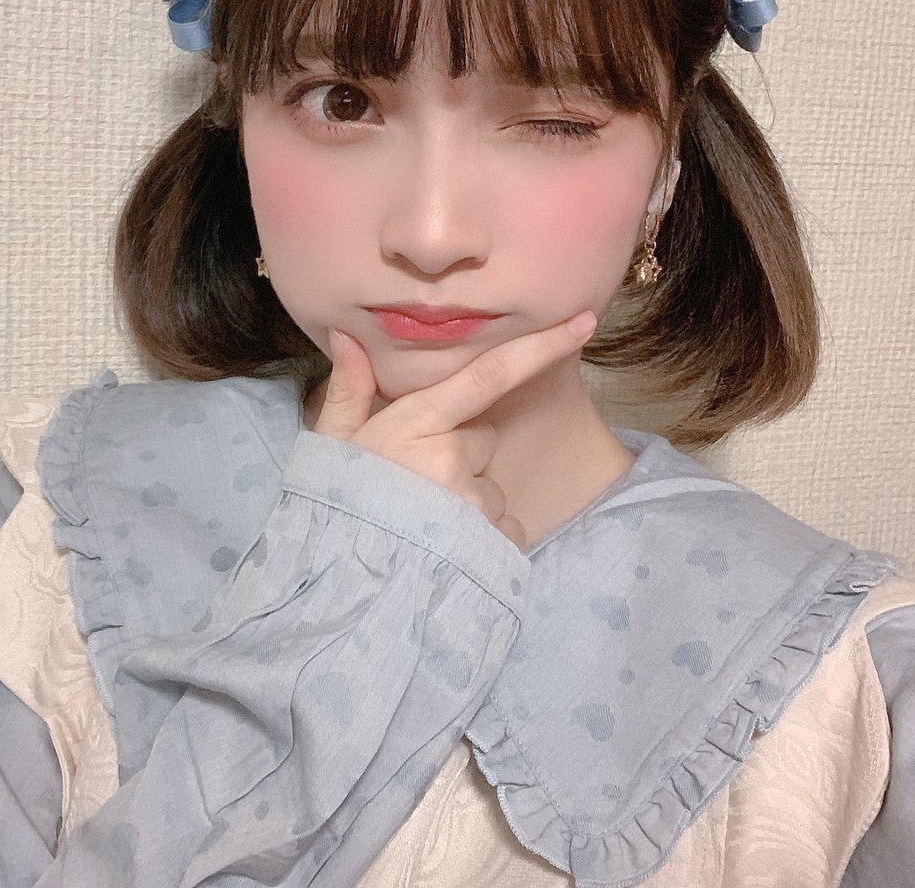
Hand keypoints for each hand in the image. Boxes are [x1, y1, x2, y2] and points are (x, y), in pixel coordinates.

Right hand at [312, 311, 598, 549]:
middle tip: (414, 482)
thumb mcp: (330, 446)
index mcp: (417, 424)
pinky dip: (483, 537)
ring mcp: (473, 506)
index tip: (584, 323)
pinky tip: (443, 549)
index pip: (491, 375)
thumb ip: (349, 390)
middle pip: (483, 439)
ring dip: (468, 501)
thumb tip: (350, 338)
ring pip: (491, 489)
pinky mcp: (489, 547)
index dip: (541, 347)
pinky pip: (504, 528)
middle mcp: (452, 460)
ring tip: (421, 523)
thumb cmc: (331, 510)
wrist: (335, 591)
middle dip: (460, 454)